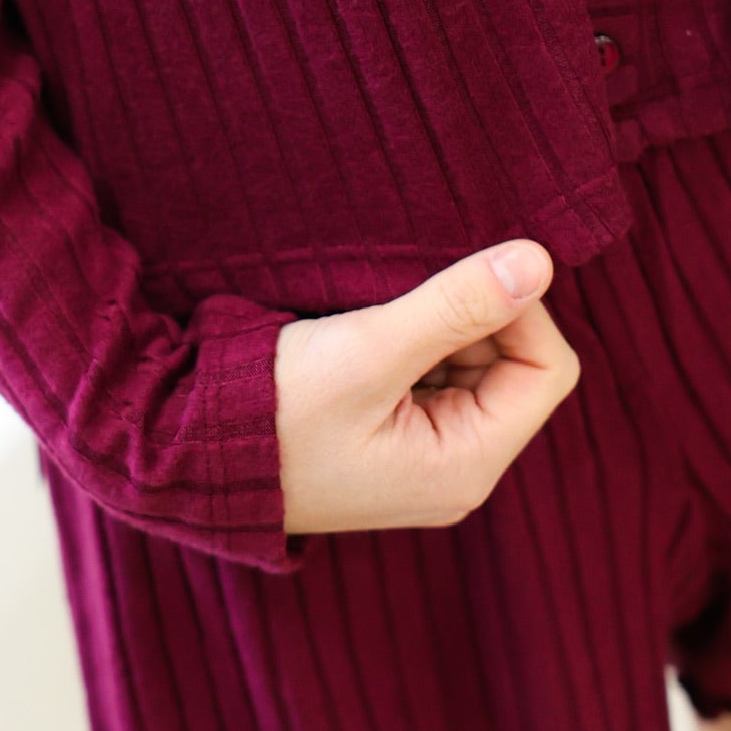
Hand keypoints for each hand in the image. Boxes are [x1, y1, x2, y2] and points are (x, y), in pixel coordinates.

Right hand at [274, 238, 578, 534]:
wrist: (184, 452)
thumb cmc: (273, 412)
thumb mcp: (368, 351)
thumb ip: (456, 304)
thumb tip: (539, 260)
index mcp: (465, 466)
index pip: (546, 369)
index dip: (520, 310)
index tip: (462, 273)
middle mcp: (456, 470)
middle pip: (513, 366)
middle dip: (474, 317)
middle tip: (409, 290)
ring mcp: (423, 457)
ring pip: (472, 366)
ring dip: (440, 325)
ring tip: (380, 310)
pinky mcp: (391, 439)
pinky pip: (433, 376)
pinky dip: (414, 341)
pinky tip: (369, 327)